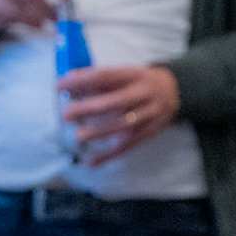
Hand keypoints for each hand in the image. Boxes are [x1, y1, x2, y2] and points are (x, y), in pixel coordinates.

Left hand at [57, 65, 180, 166]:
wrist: (176, 93)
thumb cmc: (141, 82)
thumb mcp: (125, 73)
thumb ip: (99, 79)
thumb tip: (68, 82)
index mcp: (135, 76)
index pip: (106, 76)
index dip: (82, 81)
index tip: (60, 85)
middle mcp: (144, 95)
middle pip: (116, 102)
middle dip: (90, 109)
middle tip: (68, 114)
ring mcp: (148, 115)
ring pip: (123, 126)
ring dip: (99, 132)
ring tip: (79, 136)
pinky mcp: (148, 133)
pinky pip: (128, 146)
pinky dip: (109, 155)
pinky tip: (92, 162)